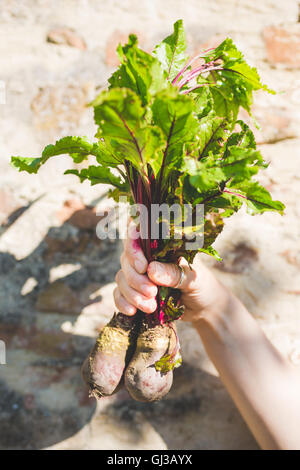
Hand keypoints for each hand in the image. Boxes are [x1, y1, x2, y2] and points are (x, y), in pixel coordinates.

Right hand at [114, 225, 230, 324]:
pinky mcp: (134, 292)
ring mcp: (138, 275)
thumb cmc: (202, 285)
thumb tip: (150, 270)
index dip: (134, 248)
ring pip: (121, 277)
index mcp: (161, 246)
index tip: (142, 266)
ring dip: (131, 293)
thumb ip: (173, 273)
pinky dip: (122, 302)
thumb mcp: (192, 278)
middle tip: (152, 292)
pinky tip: (132, 311)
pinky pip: (119, 294)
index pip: (138, 236)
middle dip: (135, 278)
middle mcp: (146, 257)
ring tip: (150, 307)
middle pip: (126, 259)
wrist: (204, 307)